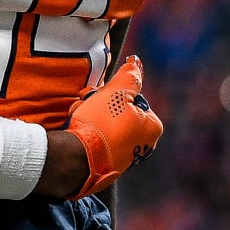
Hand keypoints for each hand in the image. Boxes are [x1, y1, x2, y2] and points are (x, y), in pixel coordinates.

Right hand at [64, 56, 162, 198]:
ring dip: (90, 117)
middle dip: (100, 105)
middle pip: (119, 113)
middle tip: (87, 103)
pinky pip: (97, 143)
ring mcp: (124, 159)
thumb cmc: (100, 124)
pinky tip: (77, 132)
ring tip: (78, 117)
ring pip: (105, 126)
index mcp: (152, 129)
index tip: (101, 95)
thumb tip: (136, 62)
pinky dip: (87, 135)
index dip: (114, 93)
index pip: (133, 99)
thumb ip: (129, 76)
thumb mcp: (116, 92)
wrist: (77, 160)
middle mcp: (143, 147)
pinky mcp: (106, 167)